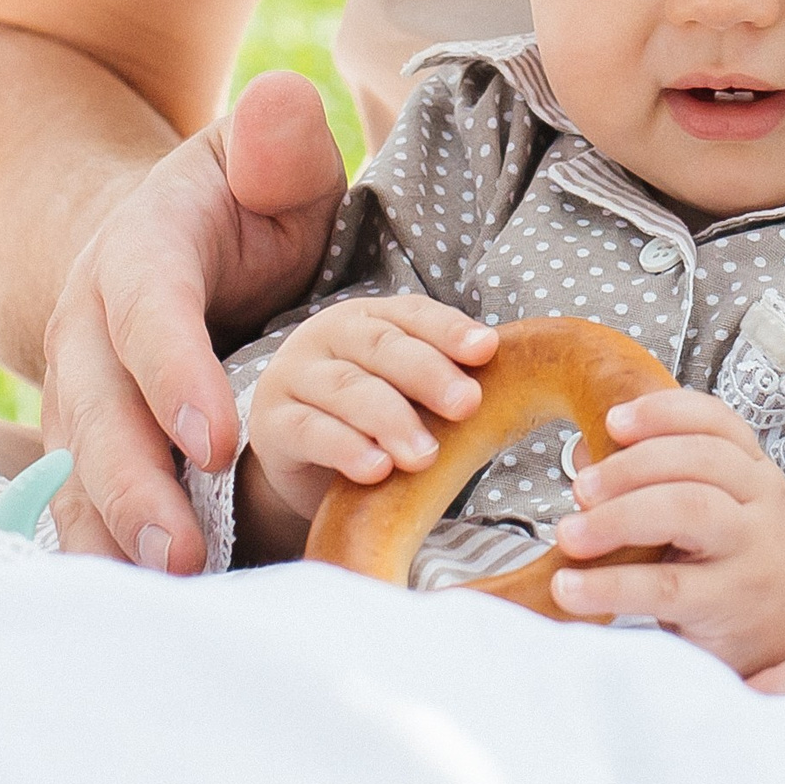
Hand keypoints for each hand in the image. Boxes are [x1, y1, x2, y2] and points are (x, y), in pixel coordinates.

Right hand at [42, 70, 346, 572]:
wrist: (153, 239)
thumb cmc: (237, 205)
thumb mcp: (266, 161)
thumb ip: (280, 139)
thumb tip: (283, 98)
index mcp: (136, 253)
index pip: (148, 316)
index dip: (175, 378)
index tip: (215, 441)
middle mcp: (89, 328)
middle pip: (100, 414)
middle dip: (137, 487)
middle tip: (183, 554)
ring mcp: (76, 391)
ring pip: (77, 471)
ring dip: (113, 535)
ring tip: (164, 592)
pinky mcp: (83, 442)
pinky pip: (79, 504)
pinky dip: (99, 553)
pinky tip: (135, 606)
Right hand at [233, 296, 499, 564]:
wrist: (304, 464)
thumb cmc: (373, 419)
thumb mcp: (408, 393)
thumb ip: (445, 379)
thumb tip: (513, 376)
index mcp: (370, 318)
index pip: (412, 314)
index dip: (449, 329)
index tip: (488, 350)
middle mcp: (328, 336)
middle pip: (381, 347)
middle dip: (429, 374)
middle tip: (468, 405)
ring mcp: (294, 377)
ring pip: (346, 390)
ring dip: (391, 421)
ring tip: (426, 457)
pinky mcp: (271, 425)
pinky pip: (308, 432)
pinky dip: (345, 449)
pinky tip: (377, 470)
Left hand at [549, 389, 784, 674]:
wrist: (780, 637)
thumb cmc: (726, 566)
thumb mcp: (704, 513)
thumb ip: (654, 481)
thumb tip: (584, 454)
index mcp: (753, 470)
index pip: (716, 421)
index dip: (663, 413)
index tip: (612, 421)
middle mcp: (762, 502)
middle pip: (700, 460)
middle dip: (630, 467)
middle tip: (580, 488)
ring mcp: (753, 551)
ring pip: (688, 509)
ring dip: (618, 517)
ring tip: (569, 536)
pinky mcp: (732, 602)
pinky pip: (665, 586)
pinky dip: (610, 585)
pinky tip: (570, 588)